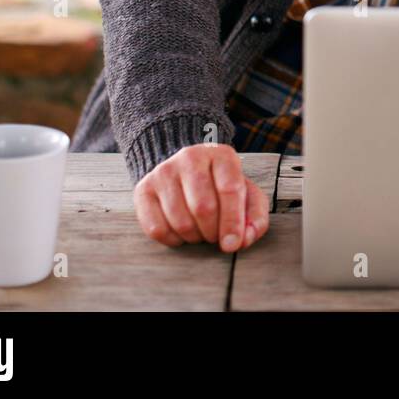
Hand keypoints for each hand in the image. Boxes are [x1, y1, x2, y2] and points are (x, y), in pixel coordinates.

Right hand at [133, 143, 270, 251]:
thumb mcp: (247, 196)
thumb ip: (255, 218)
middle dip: (213, 232)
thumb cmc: (222, 187)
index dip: (233, 222)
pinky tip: (182, 233)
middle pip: (203, 207)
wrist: (186, 171)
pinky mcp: (143, 189)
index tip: (233, 244)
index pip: (229, 190)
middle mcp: (190, 158)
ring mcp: (164, 172)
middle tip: (216, 236)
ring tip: (201, 232)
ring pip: (180, 221)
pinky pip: (157, 229)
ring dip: (194, 237)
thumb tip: (243, 240)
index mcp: (221, 154)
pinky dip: (173, 240)